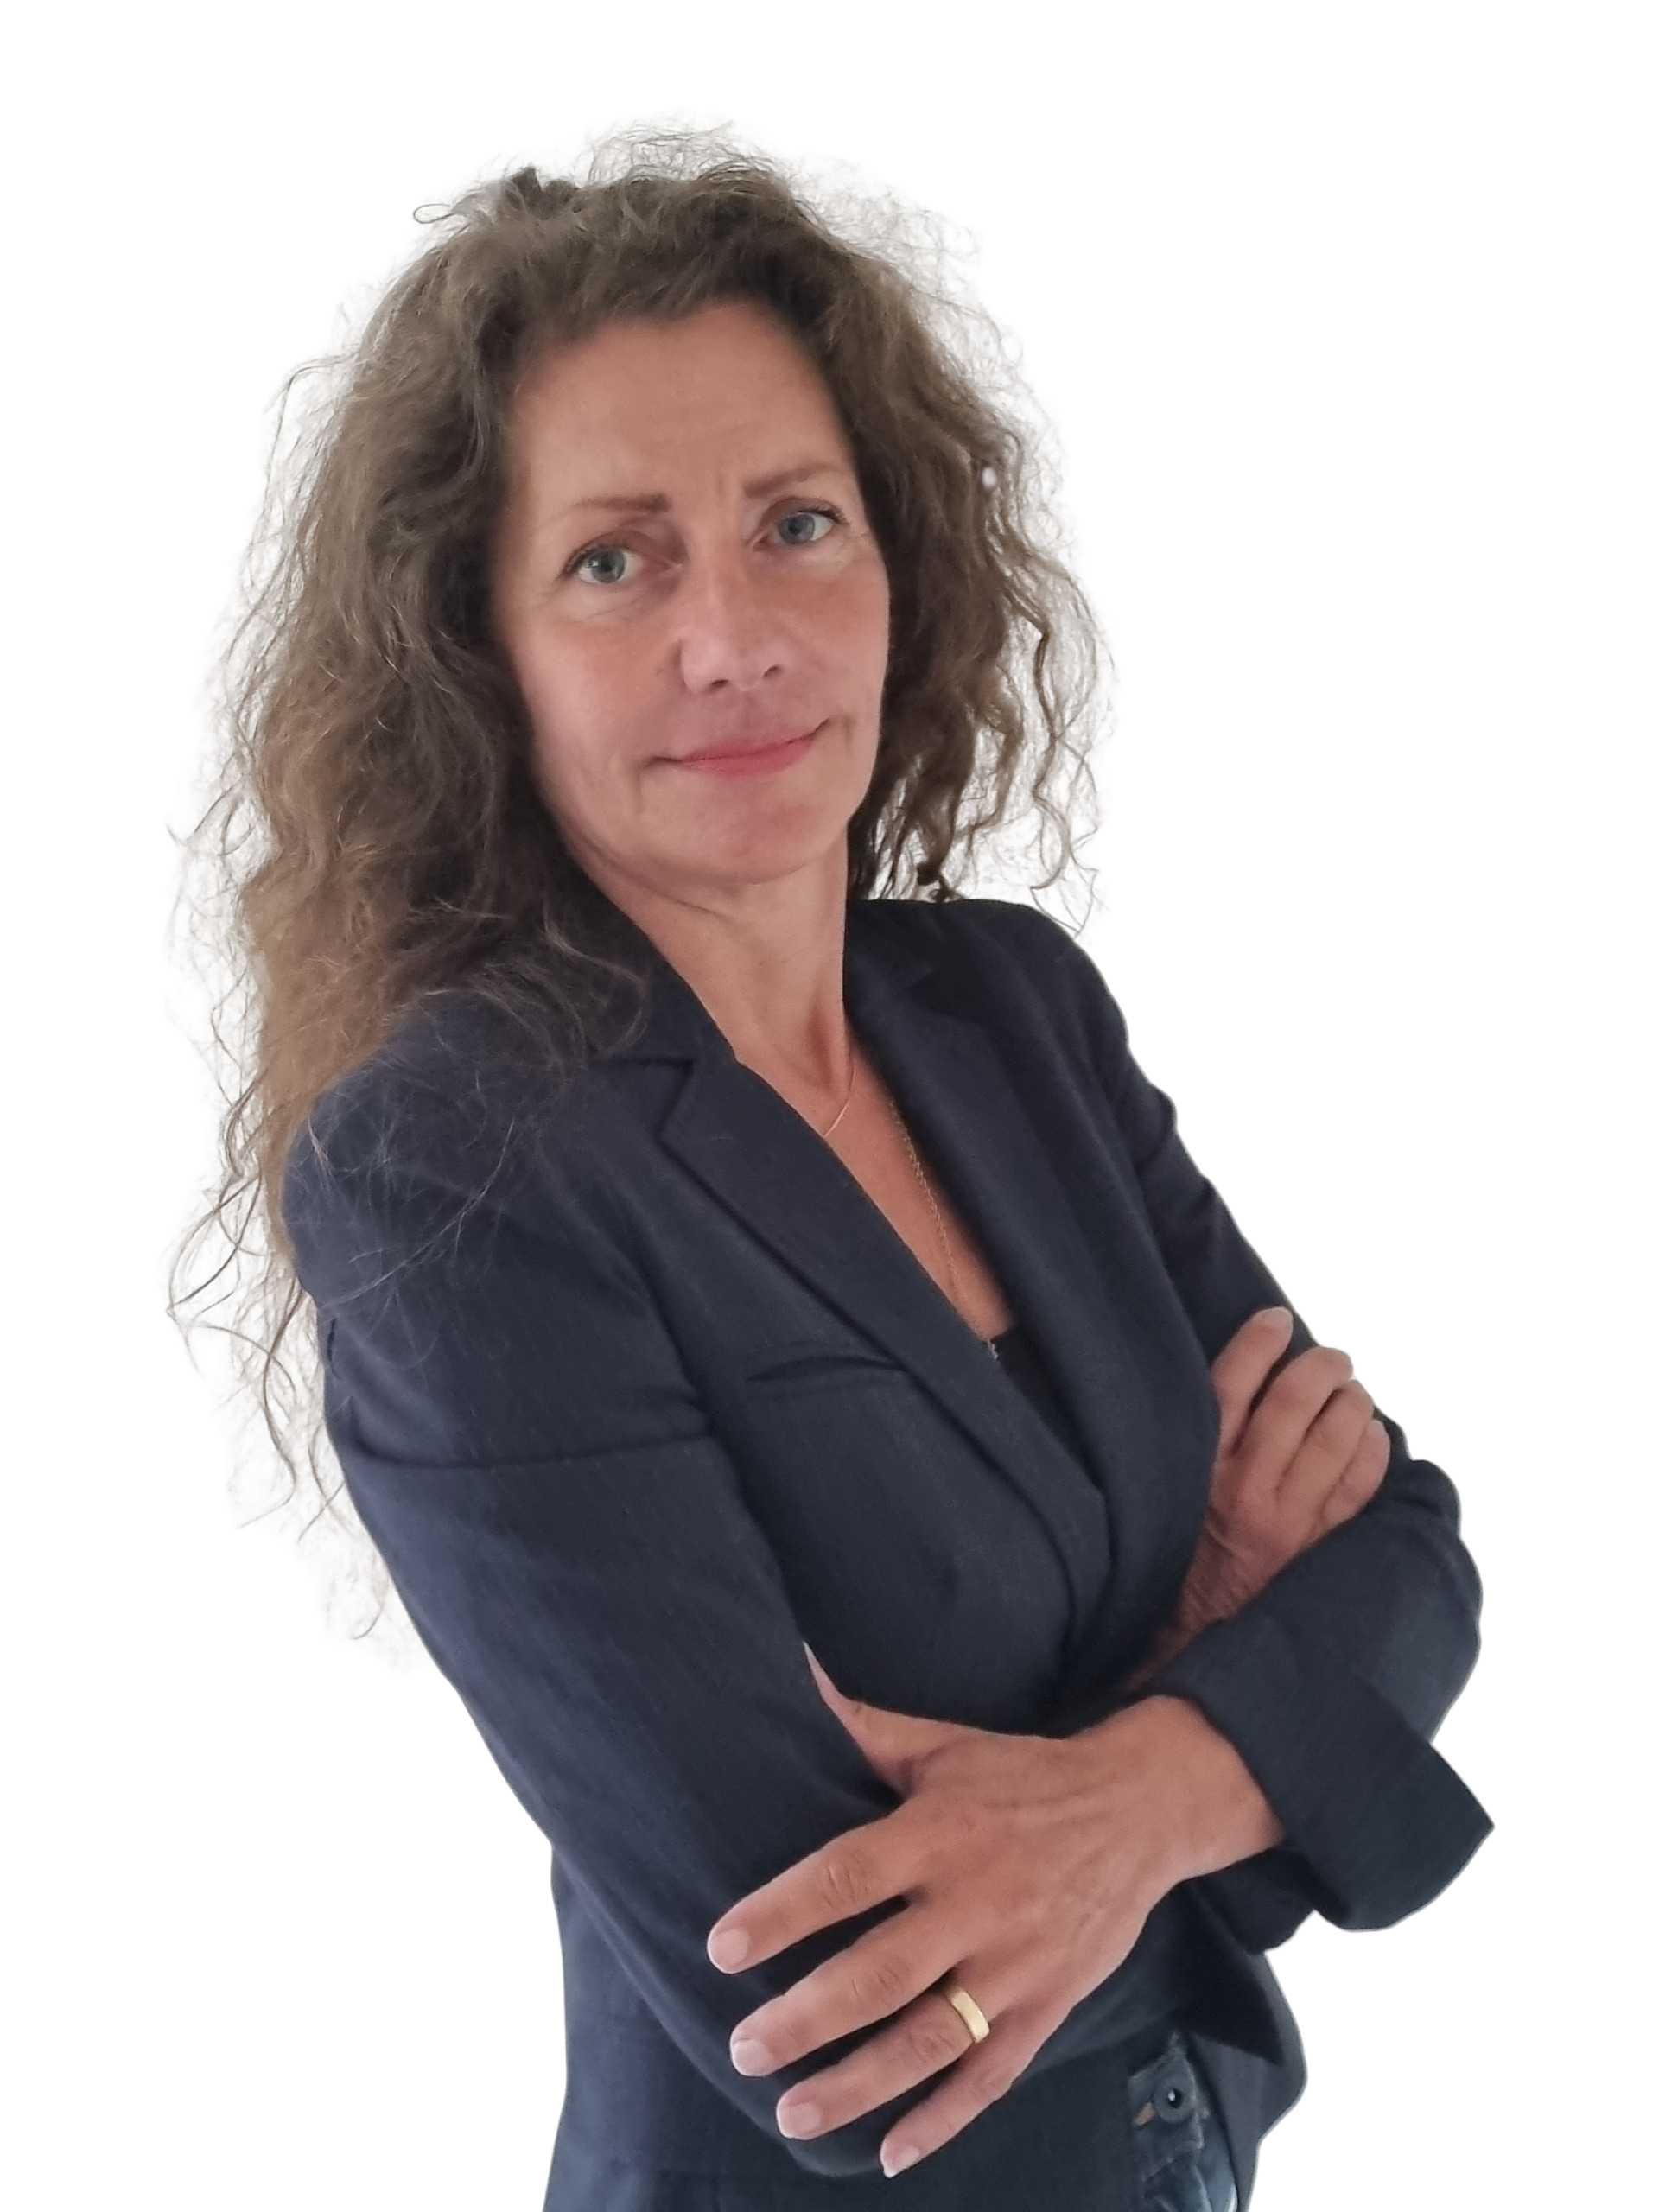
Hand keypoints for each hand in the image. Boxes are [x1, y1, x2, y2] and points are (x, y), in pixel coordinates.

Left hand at [708, 1655, 1264, 2177]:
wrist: (1142, 1807)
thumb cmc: (1021, 1774)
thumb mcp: (944, 1742)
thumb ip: (863, 1724)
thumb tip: (792, 1666)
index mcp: (940, 1832)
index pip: (848, 1876)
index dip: (783, 1913)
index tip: (722, 1948)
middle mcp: (976, 1903)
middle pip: (880, 1973)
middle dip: (806, 2018)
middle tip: (743, 2047)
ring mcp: (1016, 1964)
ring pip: (928, 2039)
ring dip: (857, 2084)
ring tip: (791, 2111)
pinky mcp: (1050, 2006)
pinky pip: (990, 2075)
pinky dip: (941, 2120)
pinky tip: (888, 2154)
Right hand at [1138, 1307, 1389, 1675]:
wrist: (1193, 1642)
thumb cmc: (1176, 1560)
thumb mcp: (1168, 1495)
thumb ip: (1194, 1445)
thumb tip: (1235, 1385)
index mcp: (1197, 1471)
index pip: (1229, 1385)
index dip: (1258, 1343)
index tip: (1275, 1321)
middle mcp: (1244, 1490)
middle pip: (1293, 1403)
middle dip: (1321, 1367)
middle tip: (1332, 1358)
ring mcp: (1289, 1522)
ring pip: (1335, 1438)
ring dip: (1351, 1402)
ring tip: (1352, 1391)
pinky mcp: (1320, 1550)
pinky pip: (1360, 1487)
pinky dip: (1372, 1451)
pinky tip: (1370, 1436)